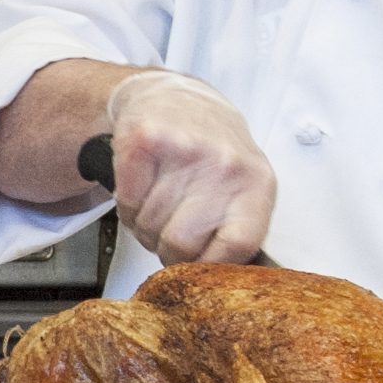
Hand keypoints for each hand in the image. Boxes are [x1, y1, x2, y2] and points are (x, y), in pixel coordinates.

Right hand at [101, 69, 276, 263]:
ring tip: (156, 203)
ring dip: (143, 226)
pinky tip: (140, 187)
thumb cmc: (212, 152)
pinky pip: (126, 201)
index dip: (208, 266)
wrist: (177, 97)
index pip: (237, 247)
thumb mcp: (244, 186)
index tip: (196, 266)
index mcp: (256, 183)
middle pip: (181, 243)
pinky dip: (126, 205)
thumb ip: (238, 231)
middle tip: (168, 232)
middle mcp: (225, 164)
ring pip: (148, 225)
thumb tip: (220, 284)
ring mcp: (184, 149)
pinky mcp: (145, 139)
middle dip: (166, 249)